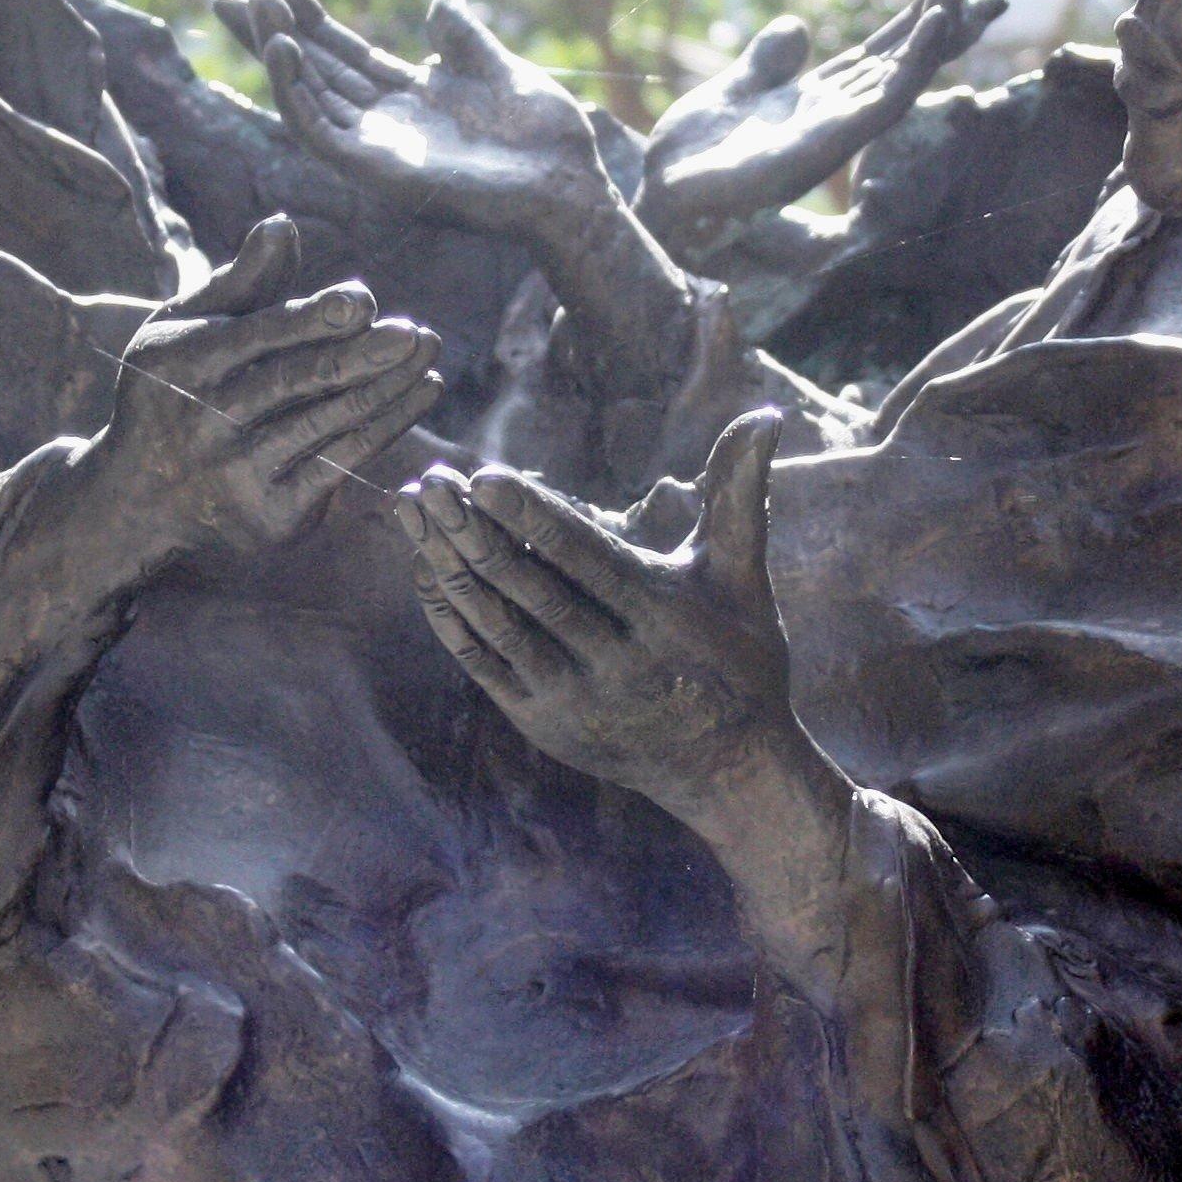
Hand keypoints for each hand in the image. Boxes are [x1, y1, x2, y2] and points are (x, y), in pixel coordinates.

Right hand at [74, 217, 439, 567]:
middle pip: (297, 382)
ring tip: (428, 357)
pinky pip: (340, 466)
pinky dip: (387, 427)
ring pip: (327, 424)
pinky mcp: (269, 517)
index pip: (259, 336)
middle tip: (415, 334)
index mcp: (182, 363)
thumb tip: (284, 223)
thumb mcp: (187, 328)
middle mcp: (205, 421)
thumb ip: (242, 281)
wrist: (141, 497)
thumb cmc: (175, 388)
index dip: (313, 318)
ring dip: (387, 389)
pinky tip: (419, 394)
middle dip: (362, 357)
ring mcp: (237, 474)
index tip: (363, 301)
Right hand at [216, 0, 624, 241]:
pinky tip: (285, 52)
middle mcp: (385, 123)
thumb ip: (462, 37)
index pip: (342, 53)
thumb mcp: (499, 68)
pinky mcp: (379, 173)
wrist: (570, 183)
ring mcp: (379, 149)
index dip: (307, 19)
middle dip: (270, 34)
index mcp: (410, 96)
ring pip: (309, 99)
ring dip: (279, 54)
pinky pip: (323, 134)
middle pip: (313, 72)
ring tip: (258, 8)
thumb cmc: (545, 136)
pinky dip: (298, 95)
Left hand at [398, 412, 841, 852]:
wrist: (729, 771)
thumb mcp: (743, 576)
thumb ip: (740, 492)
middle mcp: (613, 662)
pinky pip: (483, 663)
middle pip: (530, 589)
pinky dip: (451, 616)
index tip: (486, 476)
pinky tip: (425, 569)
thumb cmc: (741, 659)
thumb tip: (767, 410)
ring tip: (413, 512)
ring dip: (449, 567)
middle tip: (431, 482)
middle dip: (473, 532)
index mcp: (661, 617)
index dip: (533, 518)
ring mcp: (572, 699)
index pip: (585, 558)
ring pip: (498, 624)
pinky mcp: (542, 724)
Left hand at [637, 0, 1002, 250]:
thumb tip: (797, 30)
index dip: (916, 20)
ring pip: (901, 77)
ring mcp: (835, 129)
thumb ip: (767, 61)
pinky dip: (910, 67)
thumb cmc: (695, 154)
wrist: (662, 193)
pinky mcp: (826, 144)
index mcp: (816, 98)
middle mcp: (835, 114)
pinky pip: (881, 101)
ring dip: (933, 35)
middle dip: (945, 28)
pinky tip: (929, 30)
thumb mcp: (734, 89)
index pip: (880, 54)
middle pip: (902, 63)